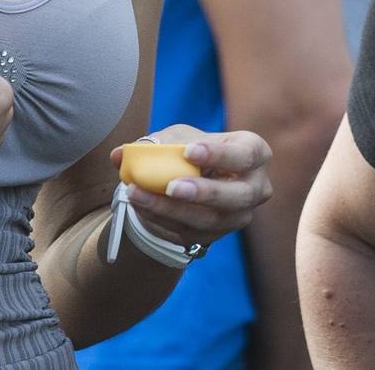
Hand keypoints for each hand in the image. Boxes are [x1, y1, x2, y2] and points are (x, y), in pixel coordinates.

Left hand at [110, 124, 274, 250]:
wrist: (187, 181)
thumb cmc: (189, 151)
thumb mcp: (177, 138)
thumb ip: (152, 144)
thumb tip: (119, 155)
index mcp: (254, 154)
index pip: (247, 154)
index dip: (221, 155)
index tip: (189, 151)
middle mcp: (254, 188)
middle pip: (238, 196)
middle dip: (204, 193)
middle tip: (172, 186)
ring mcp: (237, 217)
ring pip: (209, 221)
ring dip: (171, 209)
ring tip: (138, 194)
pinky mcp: (215, 236)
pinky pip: (189, 233)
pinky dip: (162, 220)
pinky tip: (140, 206)